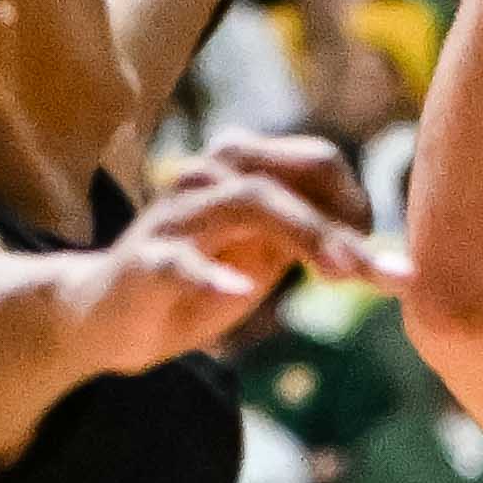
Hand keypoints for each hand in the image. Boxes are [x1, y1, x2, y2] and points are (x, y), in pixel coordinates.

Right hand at [76, 133, 371, 369]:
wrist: (106, 320)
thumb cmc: (196, 285)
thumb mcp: (263, 260)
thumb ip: (309, 241)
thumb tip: (376, 243)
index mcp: (243, 171)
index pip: (315, 162)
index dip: (354, 204)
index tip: (374, 258)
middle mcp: (209, 179)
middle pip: (288, 180)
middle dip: (338, 223)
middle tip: (376, 271)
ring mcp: (175, 217)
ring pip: (246, 203)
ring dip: (303, 234)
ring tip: (341, 274)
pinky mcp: (144, 262)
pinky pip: (180, 260)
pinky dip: (212, 275)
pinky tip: (240, 294)